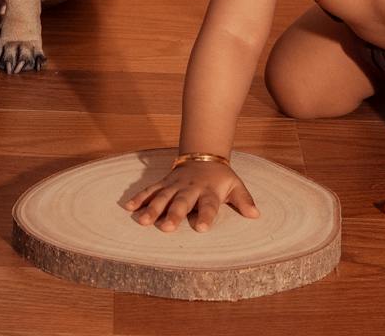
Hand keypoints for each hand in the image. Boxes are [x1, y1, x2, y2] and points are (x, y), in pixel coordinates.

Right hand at [122, 161, 260, 232]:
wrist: (203, 156)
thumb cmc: (220, 178)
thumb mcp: (235, 186)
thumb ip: (244, 200)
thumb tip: (256, 215)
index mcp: (209, 192)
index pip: (208, 205)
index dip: (205, 215)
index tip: (201, 227)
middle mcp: (190, 189)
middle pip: (181, 202)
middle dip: (174, 214)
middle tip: (166, 228)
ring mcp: (175, 185)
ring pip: (162, 196)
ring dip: (152, 208)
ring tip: (143, 221)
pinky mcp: (164, 183)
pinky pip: (150, 190)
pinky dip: (139, 198)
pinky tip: (128, 207)